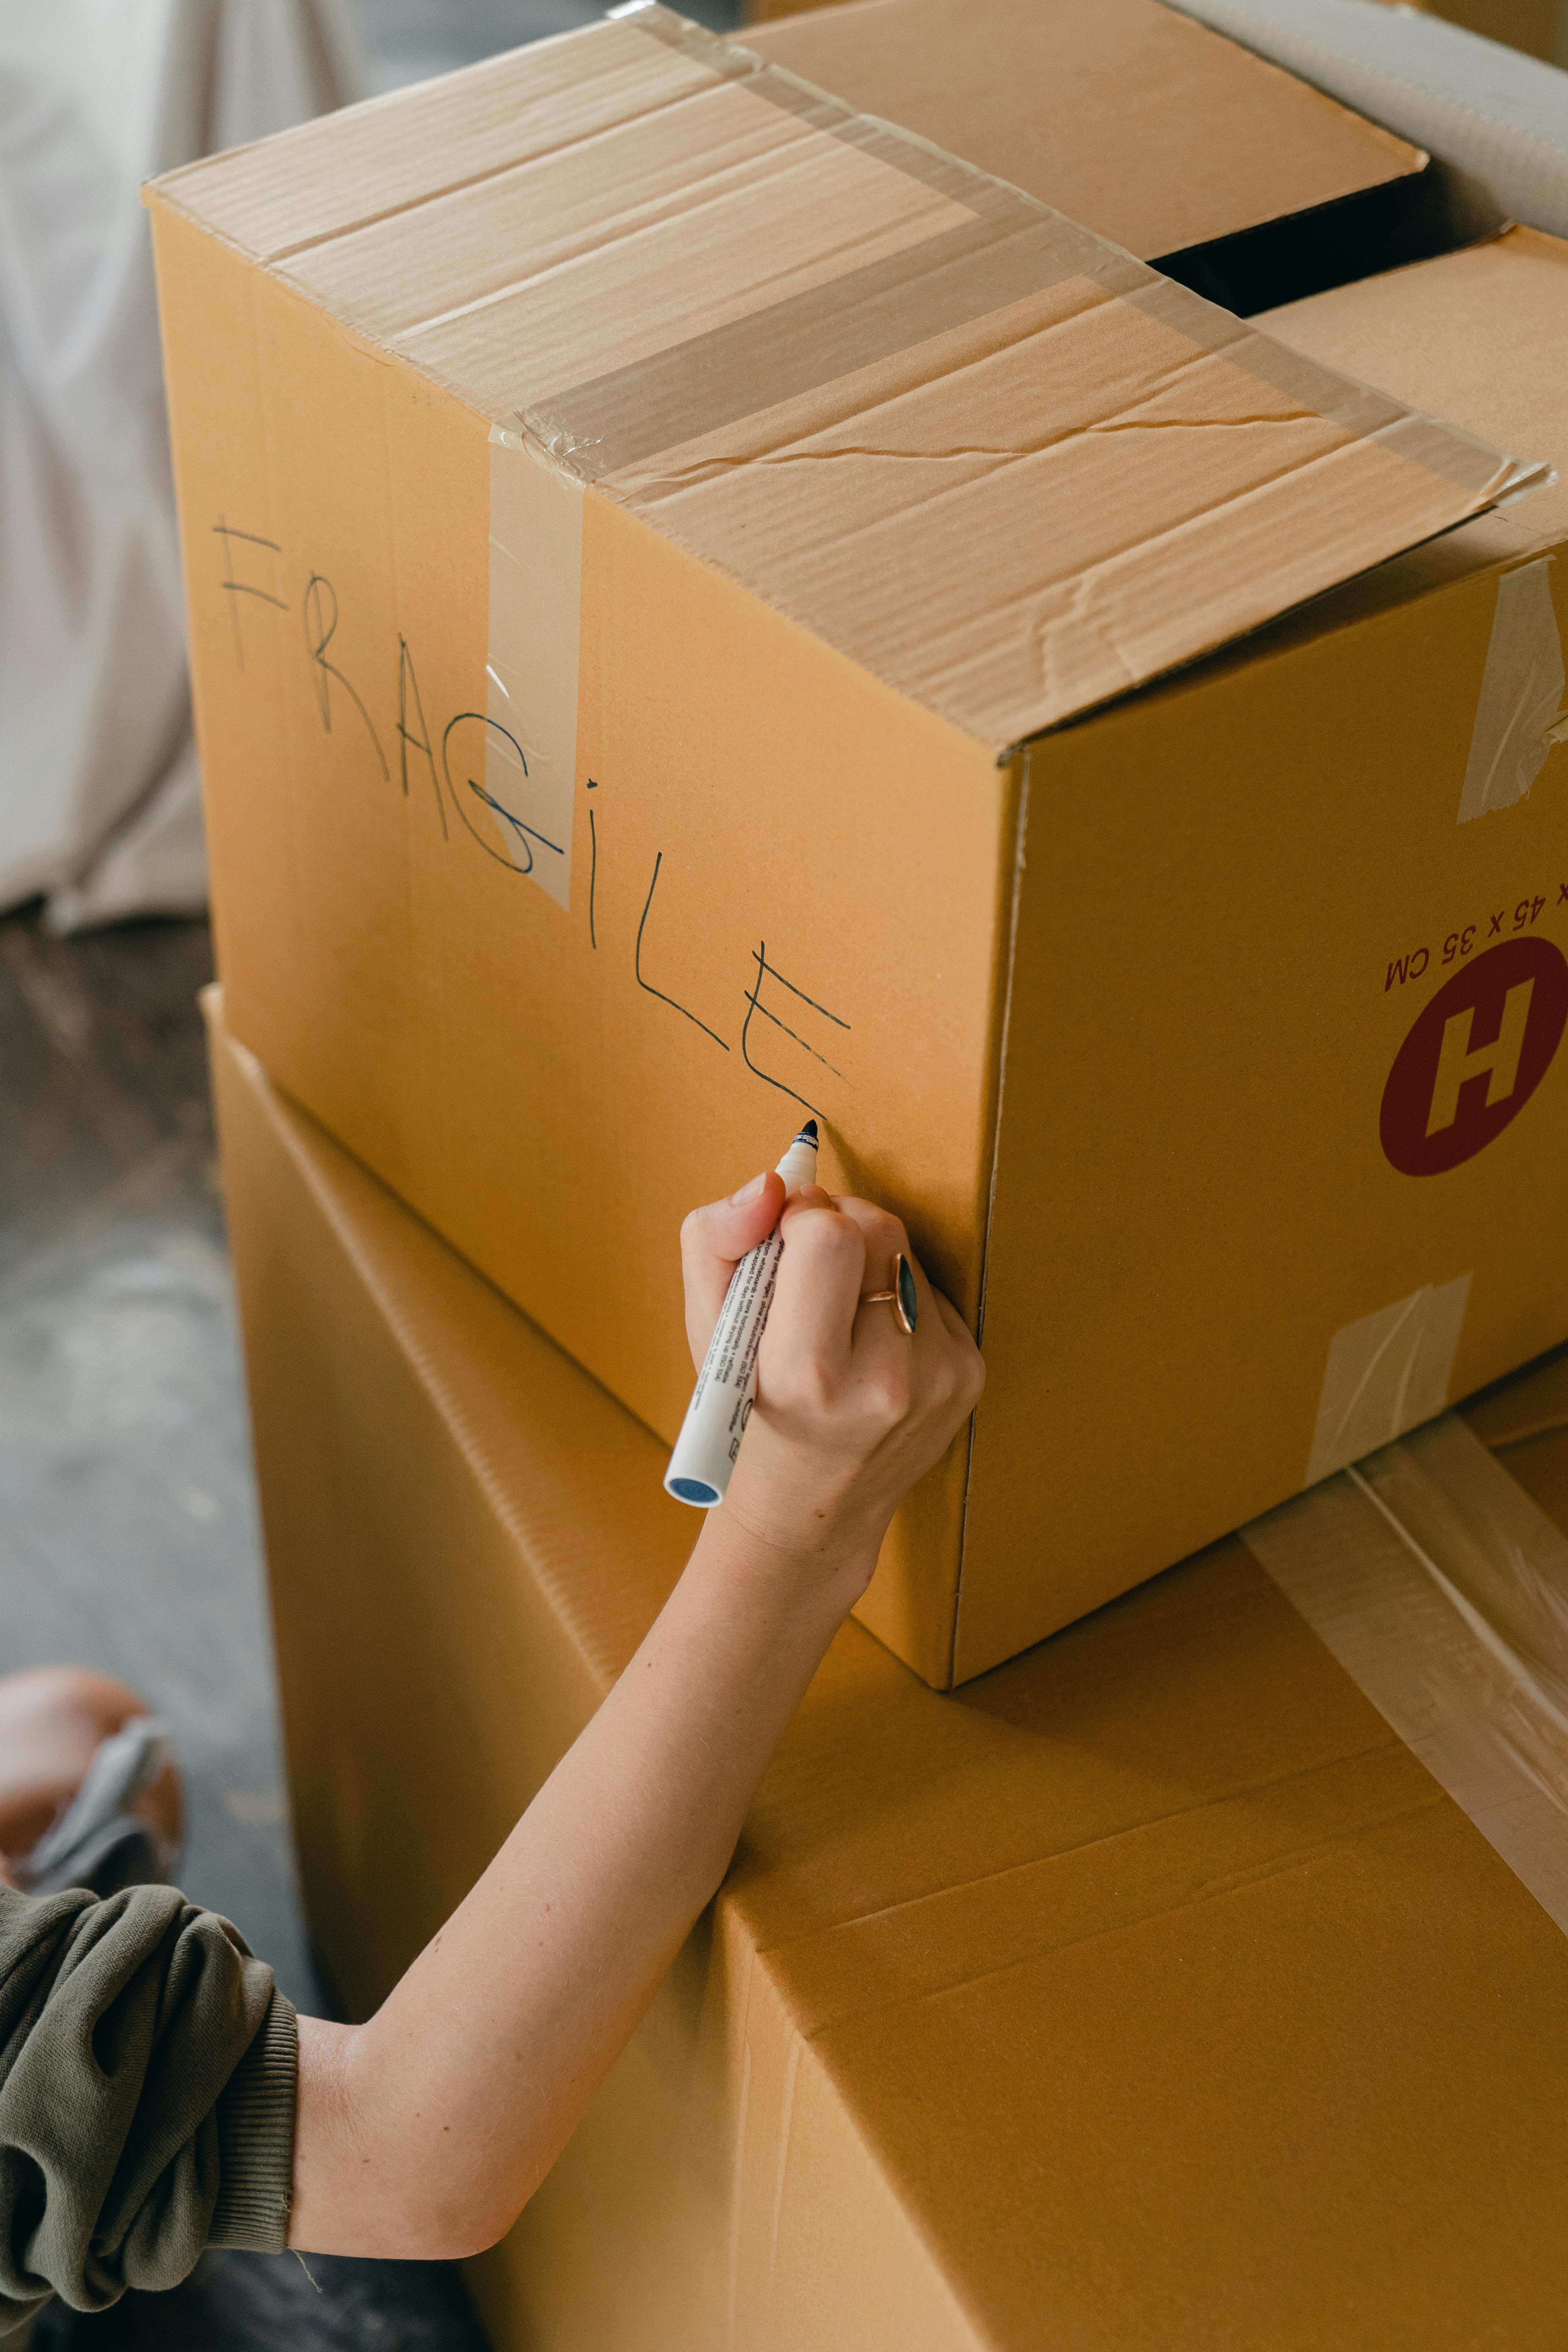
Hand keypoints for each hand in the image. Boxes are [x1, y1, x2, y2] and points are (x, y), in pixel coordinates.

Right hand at [680, 1178, 984, 1576]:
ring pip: (908, 1251)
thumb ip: (717, 1241)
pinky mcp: (969, 1374)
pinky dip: (897, 1296)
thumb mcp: (706, 1330)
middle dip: (836, 1229)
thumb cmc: (747, 1413)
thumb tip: (772, 1184)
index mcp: (808, 1376)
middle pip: (877, 1227)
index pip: (828, 1235)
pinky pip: (933, 1288)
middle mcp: (885, 1381)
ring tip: (837, 1317)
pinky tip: (871, 1341)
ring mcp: (938, 1379)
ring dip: (868, 1261)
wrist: (810, 1509)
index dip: (799, 1219)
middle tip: (806, 1275)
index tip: (781, 1245)